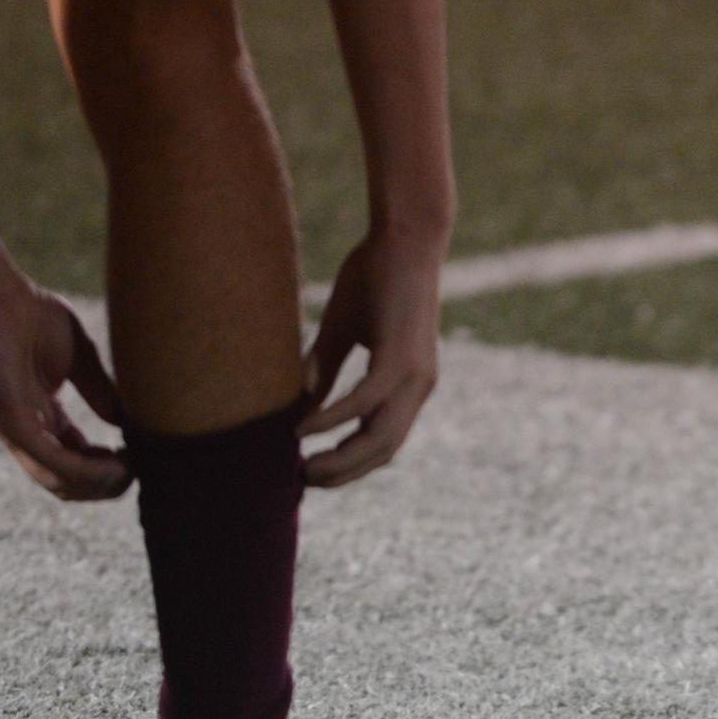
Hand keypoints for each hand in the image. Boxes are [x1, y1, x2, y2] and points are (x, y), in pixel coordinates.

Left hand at [0, 278, 131, 500]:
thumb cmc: (32, 315)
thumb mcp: (81, 357)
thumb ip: (100, 390)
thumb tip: (123, 421)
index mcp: (41, 414)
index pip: (75, 458)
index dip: (107, 465)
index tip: (137, 456)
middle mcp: (27, 430)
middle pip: (68, 480)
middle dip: (106, 484)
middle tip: (137, 471)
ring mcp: (18, 431)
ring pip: (60, 481)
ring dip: (98, 484)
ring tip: (129, 472)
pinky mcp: (13, 425)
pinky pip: (52, 462)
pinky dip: (86, 471)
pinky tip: (114, 465)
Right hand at [299, 235, 442, 486]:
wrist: (405, 235)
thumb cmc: (374, 276)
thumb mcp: (343, 331)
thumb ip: (323, 368)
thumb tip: (299, 400)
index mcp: (408, 385)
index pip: (383, 441)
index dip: (350, 464)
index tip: (313, 473)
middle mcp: (418, 388)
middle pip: (382, 451)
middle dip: (342, 473)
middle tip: (303, 483)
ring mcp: (414, 376)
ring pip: (379, 437)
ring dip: (339, 458)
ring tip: (302, 468)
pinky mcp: (401, 358)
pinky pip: (365, 402)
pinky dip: (333, 418)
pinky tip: (303, 426)